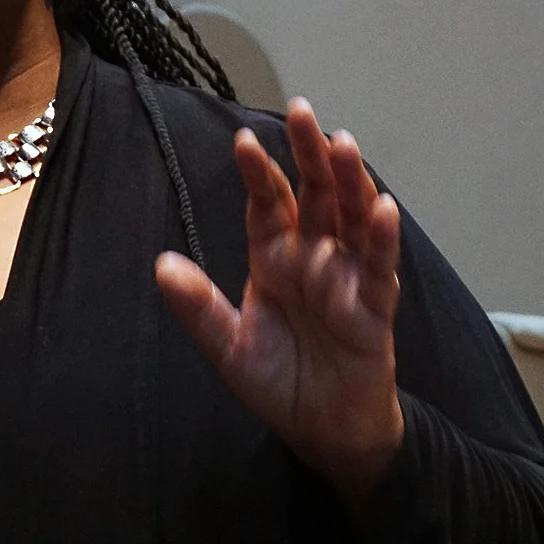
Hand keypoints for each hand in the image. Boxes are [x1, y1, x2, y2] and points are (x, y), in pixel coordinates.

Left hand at [154, 97, 402, 507]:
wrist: (323, 431)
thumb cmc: (279, 381)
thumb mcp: (229, 346)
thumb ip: (200, 307)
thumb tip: (161, 265)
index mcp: (274, 257)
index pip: (266, 204)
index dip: (258, 173)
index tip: (243, 140)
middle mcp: (312, 256)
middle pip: (313, 194)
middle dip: (308, 153)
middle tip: (303, 112)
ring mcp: (345, 276)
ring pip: (350, 218)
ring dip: (349, 181)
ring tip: (343, 143)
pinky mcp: (373, 307)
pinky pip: (378, 268)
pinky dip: (380, 238)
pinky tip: (382, 208)